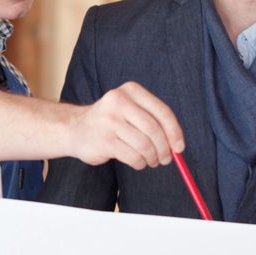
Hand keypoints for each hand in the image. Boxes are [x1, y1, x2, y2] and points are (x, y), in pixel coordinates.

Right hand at [69, 81, 184, 169]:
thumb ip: (154, 122)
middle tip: (166, 159)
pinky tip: (138, 162)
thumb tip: (177, 145)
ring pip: (144, 145)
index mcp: (131, 91)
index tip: (180, 147)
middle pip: (154, 129)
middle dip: (164, 148)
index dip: (175, 132)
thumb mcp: (131, 111)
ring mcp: (109, 121)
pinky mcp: (103, 140)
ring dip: (152, 158)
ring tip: (150, 160)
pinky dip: (140, 163)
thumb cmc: (111, 121)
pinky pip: (132, 156)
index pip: (162, 112)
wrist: (75, 129)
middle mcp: (119, 101)